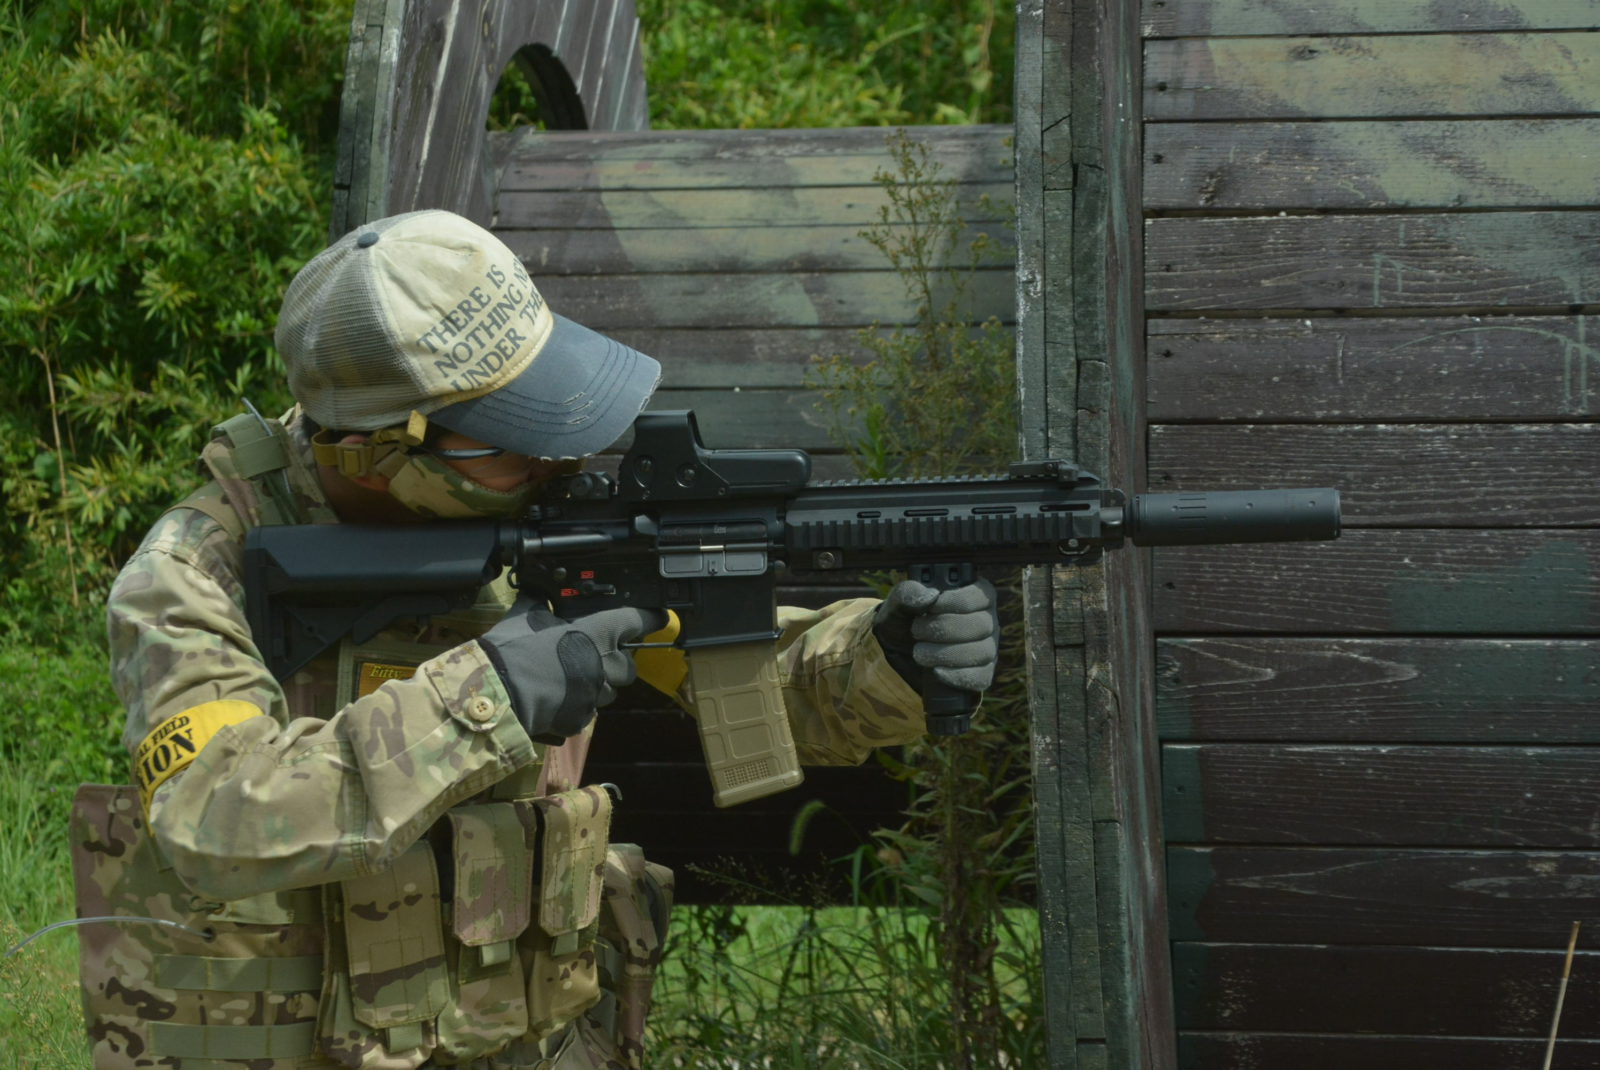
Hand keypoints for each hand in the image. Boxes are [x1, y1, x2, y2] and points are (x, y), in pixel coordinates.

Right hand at [478, 597, 667, 742]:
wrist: (497, 694)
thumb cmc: (515, 649)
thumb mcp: (527, 614)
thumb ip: (542, 601)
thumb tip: (539, 588)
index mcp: (599, 633)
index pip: (637, 620)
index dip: (650, 619)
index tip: (658, 618)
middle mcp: (606, 664)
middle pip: (628, 667)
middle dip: (616, 663)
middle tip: (594, 657)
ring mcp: (596, 695)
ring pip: (609, 692)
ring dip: (597, 685)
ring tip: (570, 679)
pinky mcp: (582, 720)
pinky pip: (588, 711)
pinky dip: (577, 705)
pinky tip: (557, 698)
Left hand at [872, 578, 998, 695]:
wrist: (899, 655)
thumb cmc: (902, 623)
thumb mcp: (896, 607)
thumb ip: (906, 595)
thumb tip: (930, 595)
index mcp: (972, 594)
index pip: (981, 594)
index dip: (957, 601)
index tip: (932, 607)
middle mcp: (986, 619)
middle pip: (982, 624)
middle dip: (944, 629)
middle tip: (917, 631)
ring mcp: (987, 647)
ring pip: (983, 652)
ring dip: (947, 654)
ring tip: (920, 653)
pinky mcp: (982, 673)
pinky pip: (981, 677)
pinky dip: (957, 675)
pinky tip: (936, 671)